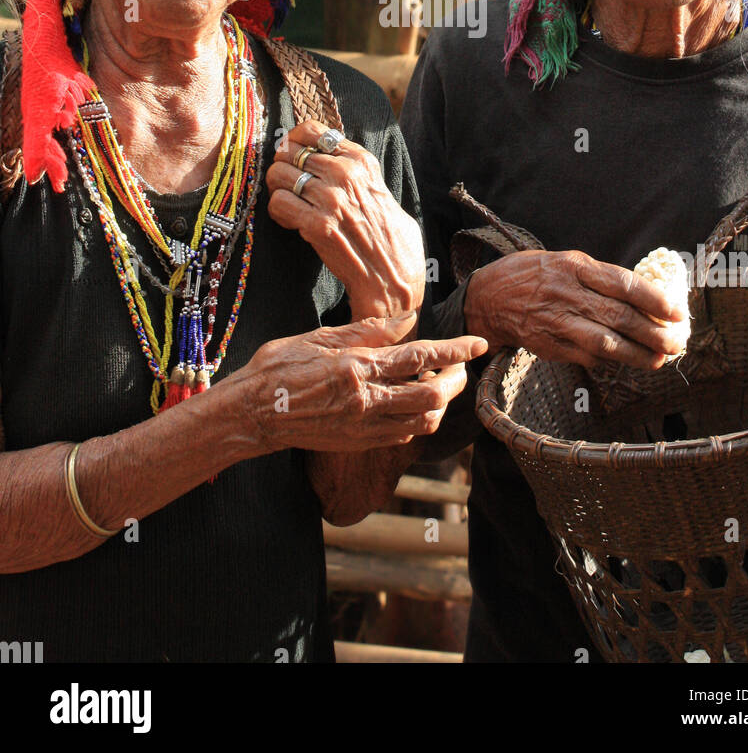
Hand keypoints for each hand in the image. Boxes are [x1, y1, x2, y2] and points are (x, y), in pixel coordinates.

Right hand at [232, 311, 487, 453]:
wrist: (253, 414)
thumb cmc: (279, 368)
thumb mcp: (320, 337)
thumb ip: (368, 332)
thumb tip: (407, 320)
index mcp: (356, 368)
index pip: (419, 357)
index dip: (454, 350)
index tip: (479, 343)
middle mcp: (365, 401)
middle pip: (431, 394)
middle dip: (456, 379)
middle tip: (463, 365)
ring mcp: (363, 427)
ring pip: (423, 420)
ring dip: (441, 402)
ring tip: (441, 382)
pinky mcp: (358, 443)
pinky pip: (403, 434)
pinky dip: (418, 419)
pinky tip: (413, 403)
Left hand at [266, 119, 425, 318]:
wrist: (393, 277)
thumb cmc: (391, 238)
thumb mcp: (381, 190)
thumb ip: (357, 172)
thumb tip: (328, 158)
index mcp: (362, 160)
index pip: (313, 130)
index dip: (295, 141)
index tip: (293, 154)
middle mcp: (345, 174)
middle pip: (290, 151)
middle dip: (283, 166)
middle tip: (286, 183)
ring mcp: (330, 198)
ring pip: (278, 174)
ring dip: (276, 189)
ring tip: (288, 202)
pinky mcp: (316, 225)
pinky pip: (278, 204)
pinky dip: (277, 212)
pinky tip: (290, 221)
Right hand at [464, 249, 688, 368]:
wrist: (487, 298)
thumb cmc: (531, 275)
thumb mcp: (563, 261)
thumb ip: (597, 277)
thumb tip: (640, 295)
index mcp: (575, 266)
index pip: (624, 284)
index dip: (654, 300)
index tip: (677, 311)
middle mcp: (567, 294)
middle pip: (620, 316)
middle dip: (655, 332)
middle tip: (678, 342)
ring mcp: (557, 322)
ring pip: (607, 342)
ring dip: (638, 354)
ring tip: (661, 359)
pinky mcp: (549, 346)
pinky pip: (587, 356)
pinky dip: (610, 360)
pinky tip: (627, 362)